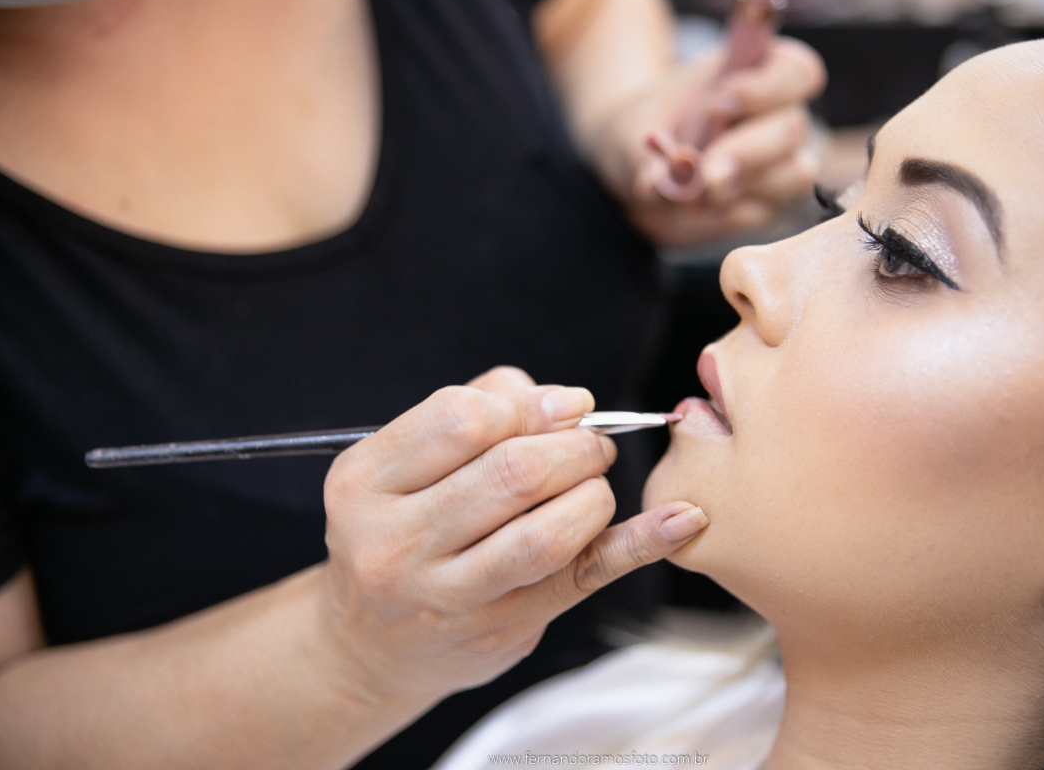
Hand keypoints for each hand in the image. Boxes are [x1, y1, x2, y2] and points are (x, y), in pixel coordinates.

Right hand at [316, 367, 708, 705]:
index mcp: (366, 482)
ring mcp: (448, 595)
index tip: (566, 406)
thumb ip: (478, 409)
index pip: (461, 420)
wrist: (368, 645)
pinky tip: (678, 519)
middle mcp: (396, 542)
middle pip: (513, 472)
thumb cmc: (399, 531)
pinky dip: (638, 544)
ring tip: (594, 483)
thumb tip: (561, 398)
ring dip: (593, 492)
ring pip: (547, 532)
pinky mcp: (501, 627)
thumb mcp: (403, 463)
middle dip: (574, 445)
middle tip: (591, 444)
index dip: (530, 405)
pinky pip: (581, 578)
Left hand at [596, 37, 826, 245]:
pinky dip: (729, 213)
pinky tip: (699, 208)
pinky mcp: (767, 205)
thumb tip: (658, 185)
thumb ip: (645, 155)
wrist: (638, 170)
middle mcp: (778, 118)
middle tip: (707, 173)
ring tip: (698, 191)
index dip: (767, 87)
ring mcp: (780, 164)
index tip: (716, 102)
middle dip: (749, 150)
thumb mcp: (630, 132)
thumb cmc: (643, 132)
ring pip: (794, 175)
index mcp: (757, 74)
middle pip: (792, 129)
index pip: (795, 71)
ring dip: (745, 185)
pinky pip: (764, 212)